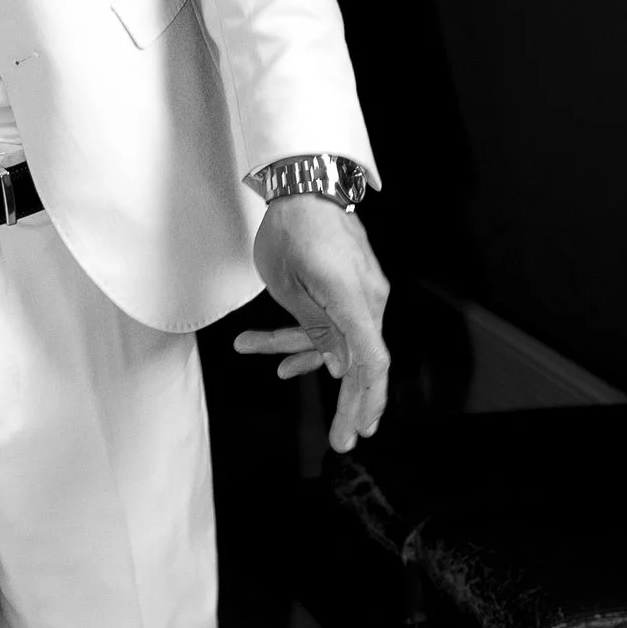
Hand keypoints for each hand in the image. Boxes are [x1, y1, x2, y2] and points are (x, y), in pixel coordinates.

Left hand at [237, 197, 391, 452]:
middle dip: (349, 404)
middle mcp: (369, 300)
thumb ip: (315, 331)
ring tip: (256, 352)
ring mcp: (365, 294)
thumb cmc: (292, 230)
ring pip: (341, 340)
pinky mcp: (354, 288)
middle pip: (363, 361)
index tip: (354, 433)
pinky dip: (311, 340)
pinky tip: (280, 358)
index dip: (363, 403)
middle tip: (340, 441)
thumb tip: (336, 369)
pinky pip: (338, 324)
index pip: (370, 363)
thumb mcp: (288, 285)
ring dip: (302, 354)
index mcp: (354, 301)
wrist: (306, 186)